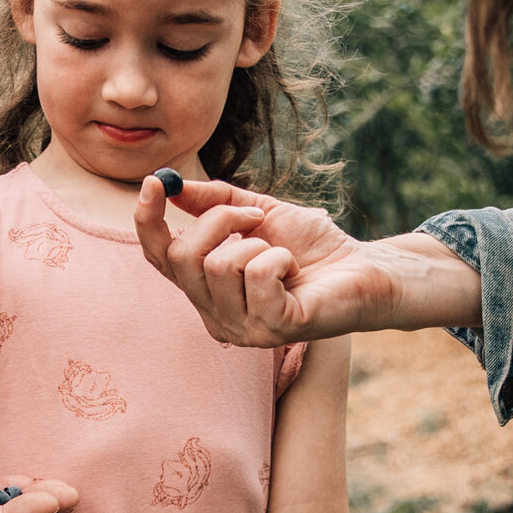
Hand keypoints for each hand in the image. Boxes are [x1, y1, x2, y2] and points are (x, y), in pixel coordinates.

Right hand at [130, 178, 478, 344]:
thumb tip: (175, 186)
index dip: (149, 220)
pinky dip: (280, 259)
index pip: (160, 258)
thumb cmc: (312, 246)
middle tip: (254, 217)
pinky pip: (258, 276)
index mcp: (206, 290)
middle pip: (185, 259)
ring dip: (258, 243)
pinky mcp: (274, 330)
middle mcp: (216, 316)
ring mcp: (243, 330)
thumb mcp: (259, 213)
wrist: (363, 268)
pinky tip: (295, 271)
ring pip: (219, 266)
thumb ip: (216, 202)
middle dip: (221, 222)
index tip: (154, 182)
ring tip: (282, 253)